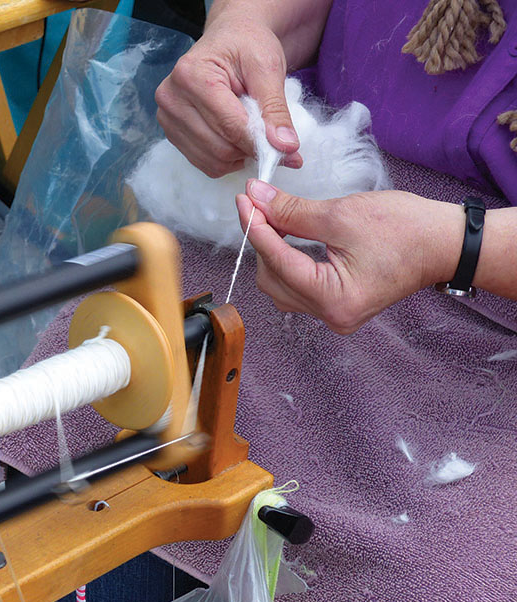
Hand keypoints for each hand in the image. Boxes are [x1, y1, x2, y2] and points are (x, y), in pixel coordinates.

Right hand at [155, 12, 301, 177]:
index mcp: (191, 74)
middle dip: (250, 149)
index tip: (288, 152)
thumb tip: (286, 147)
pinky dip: (227, 160)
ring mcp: (167, 119)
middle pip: (219, 147)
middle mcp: (171, 98)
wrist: (229, 40)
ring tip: (252, 133)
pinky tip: (236, 139)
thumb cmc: (246, 46)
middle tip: (272, 140)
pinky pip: (205, 164)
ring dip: (239, 156)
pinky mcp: (172, 134)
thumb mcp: (268, 67)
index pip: (229, 125)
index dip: (260, 143)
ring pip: (212, 161)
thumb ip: (276, 108)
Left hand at [236, 180, 465, 333]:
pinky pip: (297, 287)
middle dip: (262, 241)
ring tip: (273, 218)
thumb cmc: (405, 228)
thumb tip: (256, 197)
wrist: (445, 244)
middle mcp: (330, 315)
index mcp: (333, 299)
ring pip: (280, 286)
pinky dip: (287, 262)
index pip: (277, 262)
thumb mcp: (341, 214)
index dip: (255, 228)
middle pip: (272, 279)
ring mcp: (333, 315)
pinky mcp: (336, 306)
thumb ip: (292, 211)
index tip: (243, 199)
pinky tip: (287, 238)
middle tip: (258, 204)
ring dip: (272, 252)